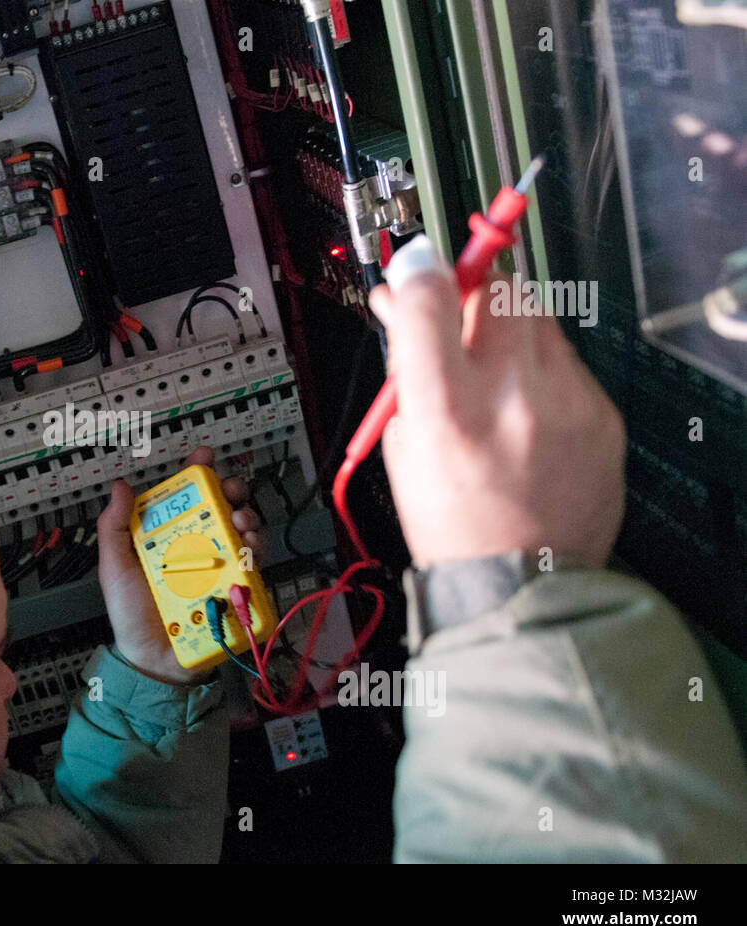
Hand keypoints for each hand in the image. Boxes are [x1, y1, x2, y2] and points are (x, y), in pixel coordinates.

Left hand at [96, 447, 263, 684]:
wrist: (150, 659)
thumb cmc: (130, 613)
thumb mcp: (114, 567)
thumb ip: (114, 527)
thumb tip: (120, 486)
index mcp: (168, 535)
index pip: (186, 496)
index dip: (198, 472)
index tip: (205, 457)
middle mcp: (197, 545)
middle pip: (222, 507)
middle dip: (232, 491)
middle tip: (230, 492)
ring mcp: (218, 567)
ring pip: (244, 531)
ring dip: (247, 518)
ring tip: (240, 522)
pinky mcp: (235, 589)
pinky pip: (254, 566)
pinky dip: (256, 552)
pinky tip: (249, 548)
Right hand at [368, 269, 624, 568]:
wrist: (524, 582)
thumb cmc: (453, 522)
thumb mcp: (400, 445)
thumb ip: (405, 367)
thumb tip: (405, 302)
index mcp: (445, 413)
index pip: (429, 301)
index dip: (417, 272)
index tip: (414, 266)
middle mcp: (511, 401)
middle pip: (498, 289)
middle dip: (474, 289)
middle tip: (458, 312)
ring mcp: (566, 405)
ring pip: (538, 317)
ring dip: (509, 328)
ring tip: (492, 375)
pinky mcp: (601, 414)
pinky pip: (568, 361)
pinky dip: (542, 371)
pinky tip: (525, 410)